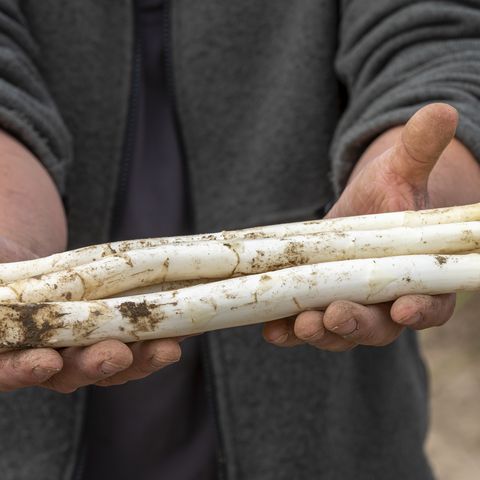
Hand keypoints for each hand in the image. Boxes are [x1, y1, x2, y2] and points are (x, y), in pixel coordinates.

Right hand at [0, 239, 181, 392]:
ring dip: (138, 357)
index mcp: (2, 347)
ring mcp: (74, 346)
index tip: (42, 362)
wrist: (14, 251)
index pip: (3, 369)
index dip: (20, 372)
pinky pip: (131, 339)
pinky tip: (181, 330)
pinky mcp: (105, 331)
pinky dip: (155, 335)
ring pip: (106, 362)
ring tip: (166, 348)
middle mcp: (38, 355)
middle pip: (65, 372)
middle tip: (115, 355)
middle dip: (92, 365)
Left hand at [264, 103, 470, 350]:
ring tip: (297, 325)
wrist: (362, 209)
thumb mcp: (402, 171)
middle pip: (379, 327)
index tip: (405, 308)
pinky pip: (306, 324)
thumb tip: (441, 109)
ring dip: (320, 333)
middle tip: (334, 315)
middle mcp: (388, 301)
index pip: (431, 301)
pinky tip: (271, 329)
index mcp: (421, 276)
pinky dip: (289, 330)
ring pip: (340, 332)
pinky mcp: (320, 303)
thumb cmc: (390, 193)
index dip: (422, 309)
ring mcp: (352, 306)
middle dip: (357, 325)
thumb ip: (419, 150)